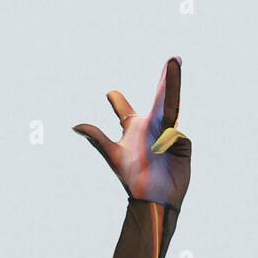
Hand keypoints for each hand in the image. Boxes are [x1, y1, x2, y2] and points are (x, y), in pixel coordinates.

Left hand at [73, 56, 189, 209]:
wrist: (153, 199)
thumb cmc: (133, 179)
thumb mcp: (113, 156)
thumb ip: (96, 138)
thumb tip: (75, 125)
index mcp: (134, 127)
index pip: (124, 109)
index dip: (118, 100)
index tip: (110, 93)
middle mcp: (153, 126)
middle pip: (159, 97)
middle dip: (166, 78)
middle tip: (173, 58)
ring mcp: (169, 134)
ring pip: (171, 106)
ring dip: (173, 86)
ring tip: (176, 65)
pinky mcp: (182, 144)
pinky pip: (175, 135)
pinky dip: (168, 139)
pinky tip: (162, 149)